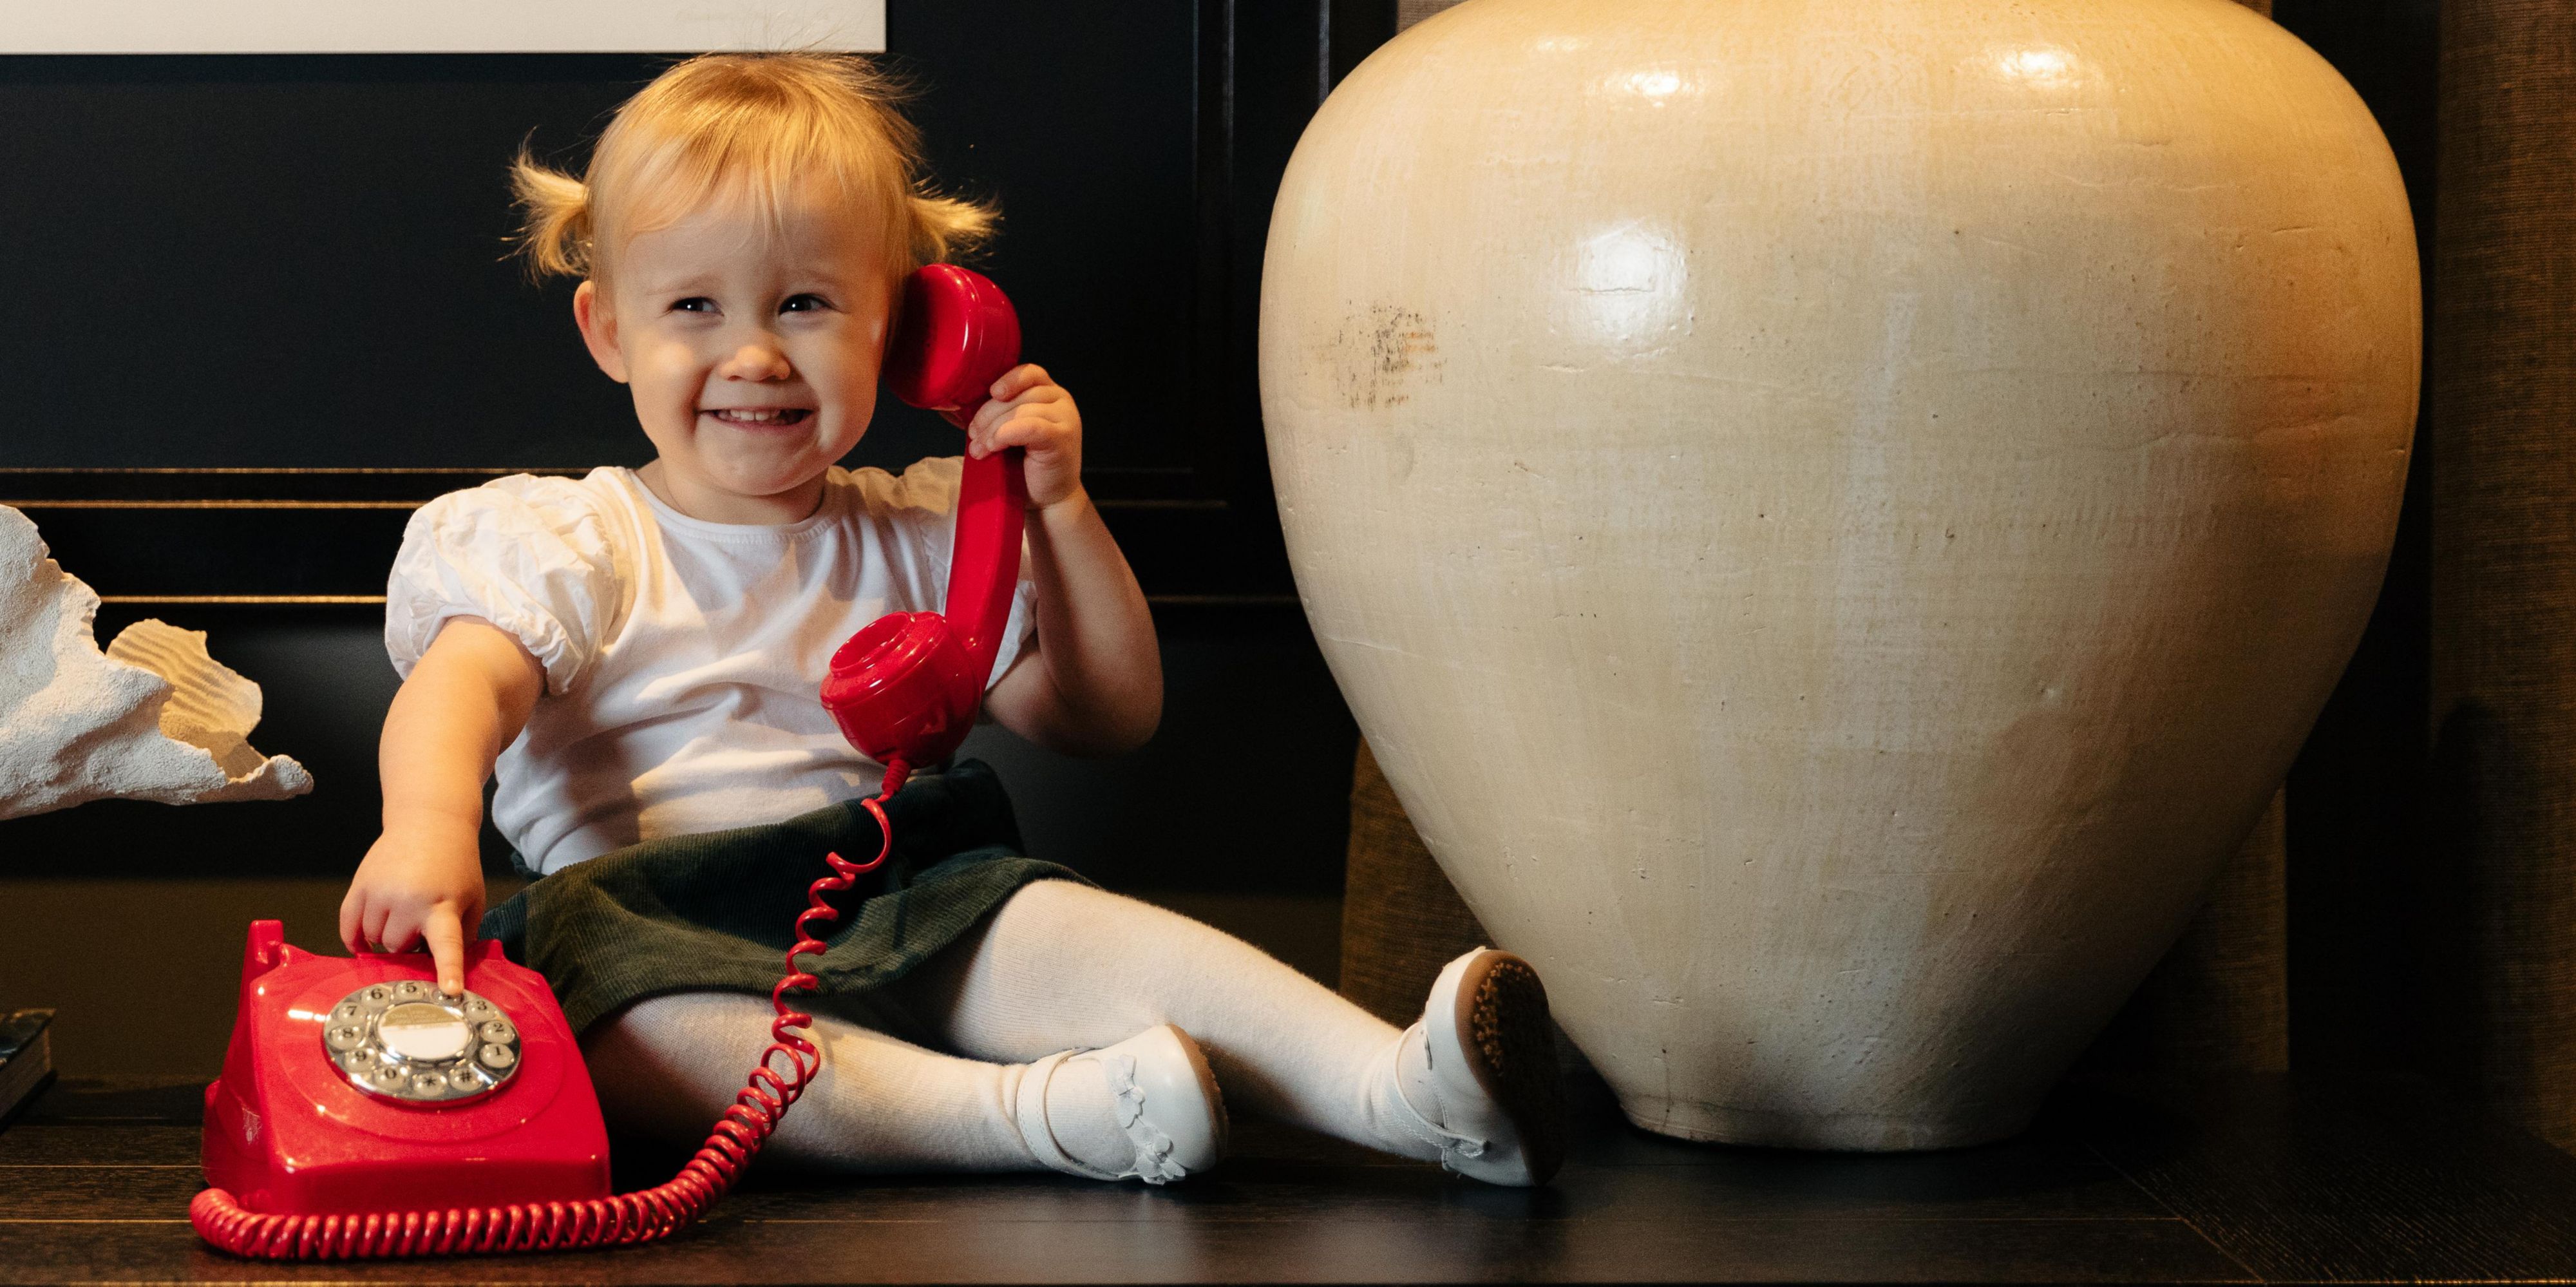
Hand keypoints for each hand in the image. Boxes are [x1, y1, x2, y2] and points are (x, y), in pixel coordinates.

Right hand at [339, 818, 486, 995]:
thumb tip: (445, 971)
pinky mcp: (360, 884)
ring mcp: (380, 892)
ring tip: (401, 917)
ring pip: (372, 939)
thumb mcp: (472, 899)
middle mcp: (409, 900)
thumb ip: (462, 935)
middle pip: (397, 947)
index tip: (450, 991)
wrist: (430, 822)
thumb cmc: (456, 866)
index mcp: (443, 906)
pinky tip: (362, 943)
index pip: (447, 944)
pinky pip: (348, 925)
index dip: (448, 970)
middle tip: (419, 925)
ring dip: (383, 937)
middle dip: (407, 943)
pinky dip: (353, 938)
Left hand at [965, 364, 1083, 510]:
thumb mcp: (1005, 432)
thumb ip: (989, 415)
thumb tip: (948, 405)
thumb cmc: (1025, 466)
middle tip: (973, 435)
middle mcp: (1061, 401)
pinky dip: (1006, 434)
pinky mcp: (1062, 438)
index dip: (1007, 379)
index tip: (991, 393)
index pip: (1029, 372)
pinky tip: (995, 446)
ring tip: (981, 449)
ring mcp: (1065, 419)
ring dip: (993, 429)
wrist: (1046, 499)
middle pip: (1020, 394)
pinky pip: (1030, 426)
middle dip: (989, 414)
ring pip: (1021, 410)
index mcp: (1048, 393)